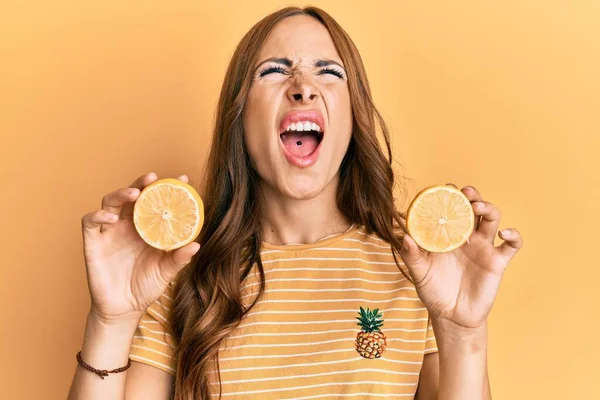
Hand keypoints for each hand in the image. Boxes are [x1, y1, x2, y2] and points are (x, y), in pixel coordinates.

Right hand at [80, 173, 200, 323]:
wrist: (124, 309)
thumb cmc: (146, 286)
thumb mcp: (166, 272)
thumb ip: (179, 258)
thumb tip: (196, 244)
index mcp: (146, 227)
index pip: (156, 201)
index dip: (168, 188)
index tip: (183, 180)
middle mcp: (128, 224)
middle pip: (131, 195)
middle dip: (141, 183)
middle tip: (152, 178)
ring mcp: (109, 232)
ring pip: (110, 202)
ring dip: (120, 193)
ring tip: (134, 194)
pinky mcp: (93, 243)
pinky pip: (90, 222)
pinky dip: (98, 215)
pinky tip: (111, 218)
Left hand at [401, 185, 523, 328]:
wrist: (451, 316)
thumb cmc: (433, 291)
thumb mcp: (419, 272)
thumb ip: (412, 255)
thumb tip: (404, 237)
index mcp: (447, 234)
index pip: (450, 208)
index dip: (448, 196)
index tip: (441, 190)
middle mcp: (466, 236)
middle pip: (473, 207)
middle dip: (471, 195)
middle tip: (463, 192)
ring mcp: (483, 247)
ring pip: (492, 219)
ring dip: (488, 207)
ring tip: (477, 206)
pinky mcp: (497, 262)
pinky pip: (512, 245)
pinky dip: (514, 235)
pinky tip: (504, 233)